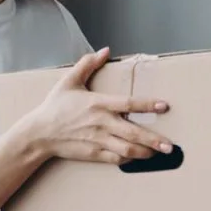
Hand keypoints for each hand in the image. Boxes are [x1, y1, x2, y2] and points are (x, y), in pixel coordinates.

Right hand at [18, 46, 174, 164]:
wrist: (40, 133)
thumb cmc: (55, 106)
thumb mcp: (69, 81)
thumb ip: (88, 64)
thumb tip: (105, 51)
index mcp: (98, 103)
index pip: (128, 103)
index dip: (148, 105)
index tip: (164, 106)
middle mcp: (101, 123)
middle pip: (133, 132)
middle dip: (154, 139)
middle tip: (170, 145)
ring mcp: (98, 140)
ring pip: (127, 149)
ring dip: (145, 152)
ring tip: (159, 153)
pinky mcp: (94, 153)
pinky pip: (116, 159)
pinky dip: (129, 159)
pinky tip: (139, 158)